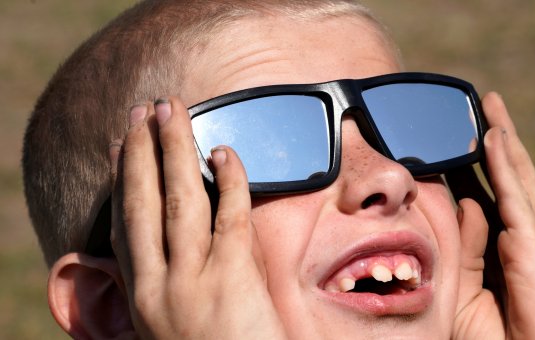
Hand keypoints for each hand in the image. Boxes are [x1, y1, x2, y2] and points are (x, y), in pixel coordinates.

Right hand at [109, 98, 286, 338]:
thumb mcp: (169, 325)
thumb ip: (164, 284)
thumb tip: (161, 245)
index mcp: (142, 296)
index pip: (125, 225)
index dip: (121, 180)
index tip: (121, 147)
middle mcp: (159, 284)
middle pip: (143, 202)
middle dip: (142, 151)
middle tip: (142, 110)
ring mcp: (195, 278)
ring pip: (179, 199)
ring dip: (175, 149)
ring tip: (172, 112)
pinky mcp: (234, 276)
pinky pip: (231, 214)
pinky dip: (228, 179)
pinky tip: (224, 152)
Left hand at [449, 92, 534, 338]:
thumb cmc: (490, 330)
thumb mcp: (460, 283)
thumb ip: (462, 244)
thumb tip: (463, 205)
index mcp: (497, 242)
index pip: (484, 192)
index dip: (473, 163)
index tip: (454, 136)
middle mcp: (515, 232)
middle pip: (507, 176)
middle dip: (496, 140)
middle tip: (482, 105)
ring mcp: (527, 236)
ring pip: (516, 177)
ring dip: (504, 139)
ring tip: (491, 107)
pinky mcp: (531, 245)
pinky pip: (515, 197)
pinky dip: (505, 166)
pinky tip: (494, 138)